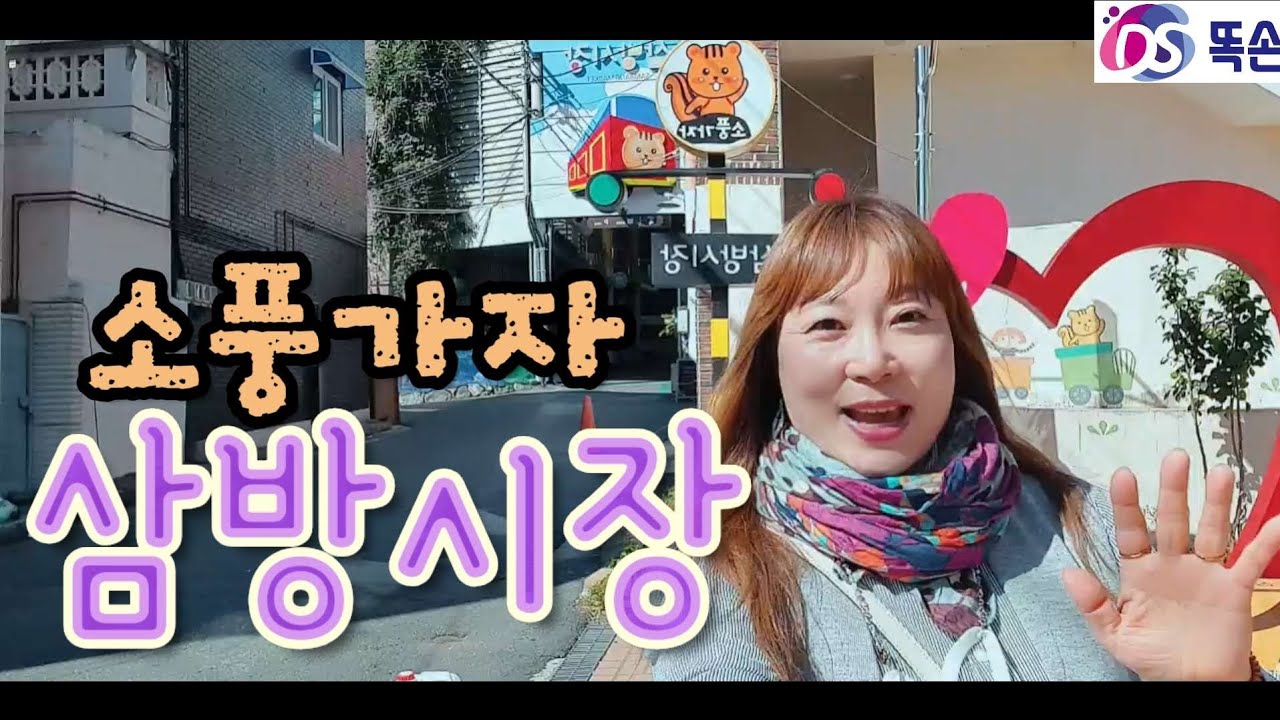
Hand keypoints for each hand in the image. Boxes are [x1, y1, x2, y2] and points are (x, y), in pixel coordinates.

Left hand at [1061, 449, 1279, 680]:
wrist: (1192, 683)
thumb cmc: (1152, 655)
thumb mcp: (1116, 636)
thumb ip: (1093, 607)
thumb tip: (1068, 575)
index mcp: (1140, 571)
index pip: (1131, 532)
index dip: (1127, 505)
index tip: (1123, 476)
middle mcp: (1173, 564)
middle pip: (1173, 521)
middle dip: (1174, 490)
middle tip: (1175, 458)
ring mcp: (1205, 573)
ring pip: (1211, 531)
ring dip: (1216, 503)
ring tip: (1219, 473)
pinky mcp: (1234, 589)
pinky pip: (1251, 562)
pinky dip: (1266, 542)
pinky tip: (1276, 521)